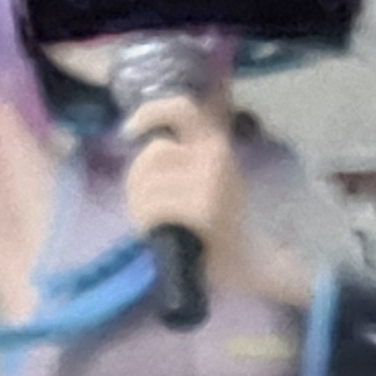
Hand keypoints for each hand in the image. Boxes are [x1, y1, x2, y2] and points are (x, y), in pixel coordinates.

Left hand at [119, 91, 247, 256]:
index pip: (182, 110)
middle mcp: (217, 157)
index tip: (129, 130)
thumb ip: (183, 153)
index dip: (150, 113)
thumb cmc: (216, 223)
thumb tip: (144, 134)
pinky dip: (147, 224)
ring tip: (156, 224)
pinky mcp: (204, 210)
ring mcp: (212, 183)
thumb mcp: (207, 178)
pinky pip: (155, 208)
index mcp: (217, 145)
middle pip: (154, 153)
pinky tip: (160, 235)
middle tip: (146, 206)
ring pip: (148, 182)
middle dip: (138, 179)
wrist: (245, 264)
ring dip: (141, 206)